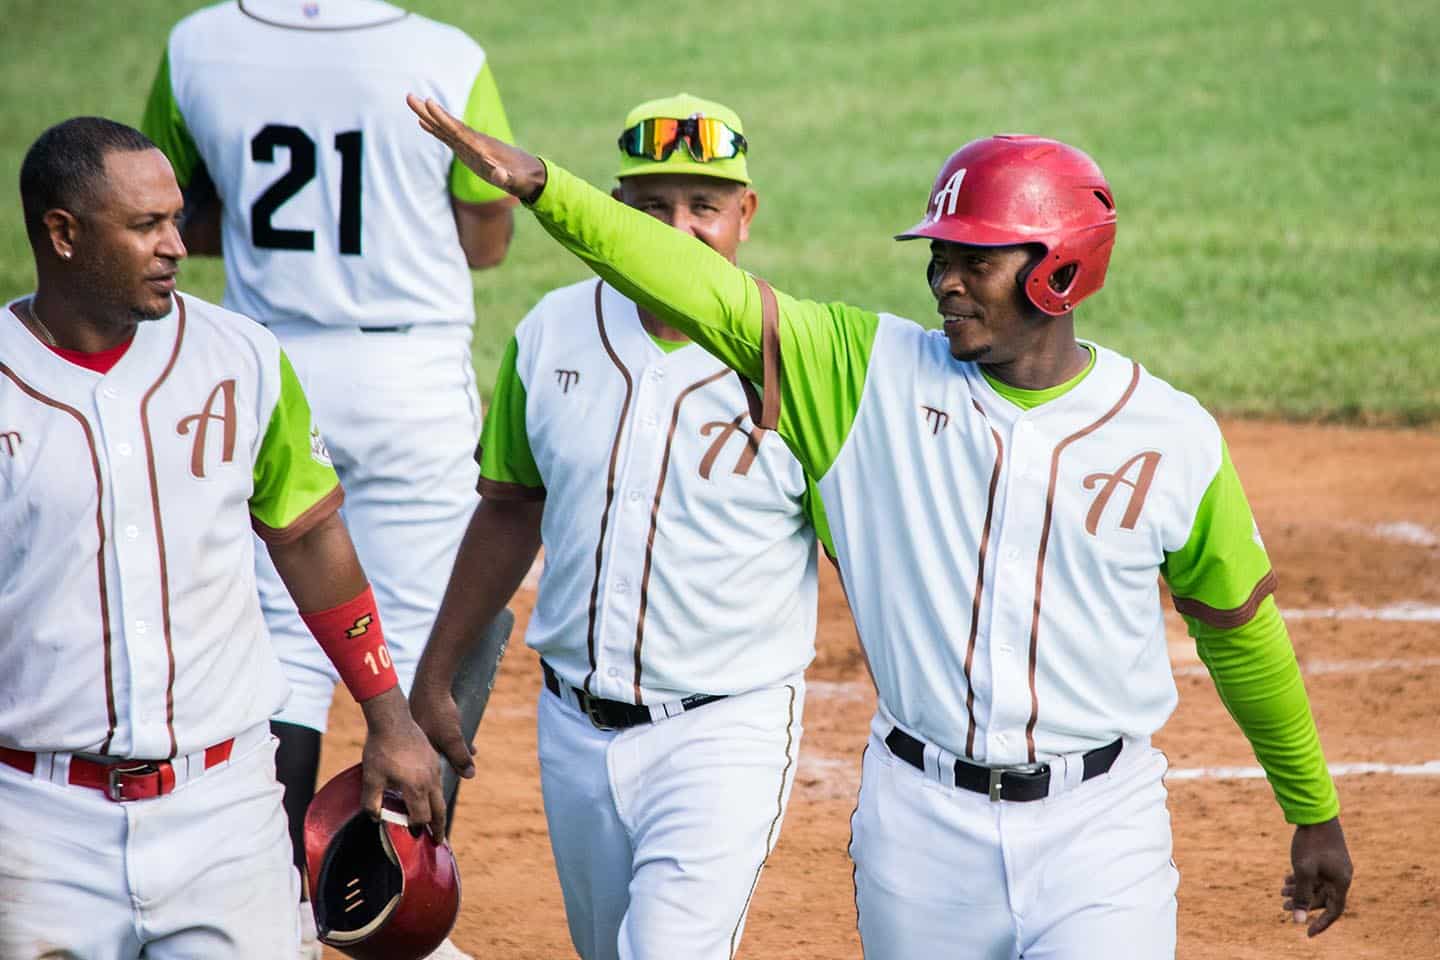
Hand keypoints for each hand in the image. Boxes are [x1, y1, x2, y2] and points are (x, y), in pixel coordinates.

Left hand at [358, 687, 446, 838]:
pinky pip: (438, 781)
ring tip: (435, 821)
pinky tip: (426, 794)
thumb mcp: (371, 778)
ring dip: (438, 810)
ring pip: (441, 795)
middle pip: (439, 810)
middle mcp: (430, 780)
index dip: (415, 827)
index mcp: (416, 787)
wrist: (392, 720)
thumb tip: (375, 818)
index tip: (409, 833)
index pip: (422, 817)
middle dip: (439, 827)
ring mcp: (434, 768)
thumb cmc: (381, 749)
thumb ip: (372, 802)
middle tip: (438, 840)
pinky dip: (435, 794)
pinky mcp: (433, 758)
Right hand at [407, 94, 546, 201]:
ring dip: (427, 116)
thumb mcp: (516, 181)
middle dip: (429, 112)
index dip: (444, 119)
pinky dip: (434, 129)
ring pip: (444, 128)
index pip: (458, 130)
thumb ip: (506, 178)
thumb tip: (499, 174)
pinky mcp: (467, 150)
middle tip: (409, 96)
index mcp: (482, 146)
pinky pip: (447, 137)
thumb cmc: (522, 178)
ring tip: (411, 102)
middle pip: (447, 124)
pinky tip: (422, 122)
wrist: (529, 173)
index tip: (429, 104)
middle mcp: (473, 142)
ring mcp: (469, 145)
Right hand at [409, 677, 476, 780]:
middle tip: (468, 764)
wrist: (431, 681)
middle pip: (435, 755)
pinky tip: (464, 729)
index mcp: (417, 748)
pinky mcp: (423, 713)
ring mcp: (418, 725)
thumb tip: (469, 775)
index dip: (445, 773)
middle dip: (453, 759)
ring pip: (439, 741)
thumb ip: (460, 757)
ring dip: (456, 745)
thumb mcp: (452, 738)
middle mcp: (414, 738)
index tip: (460, 775)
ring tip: (472, 749)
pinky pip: (438, 728)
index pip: (430, 768)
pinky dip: (451, 731)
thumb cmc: (438, 712)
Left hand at [1282, 816, 1352, 935]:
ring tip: (1280, 891)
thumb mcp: (1303, 871)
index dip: (1322, 923)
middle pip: (1323, 898)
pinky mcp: (1326, 856)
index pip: (1335, 911)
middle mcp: (1341, 875)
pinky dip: (1302, 878)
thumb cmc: (1311, 843)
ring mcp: (1334, 865)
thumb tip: (1298, 921)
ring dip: (1300, 890)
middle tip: (1282, 906)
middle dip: (1304, 904)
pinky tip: (1286, 878)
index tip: (1307, 933)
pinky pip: (1316, 874)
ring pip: (1317, 885)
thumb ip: (1302, 896)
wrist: (1315, 813)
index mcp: (1341, 881)